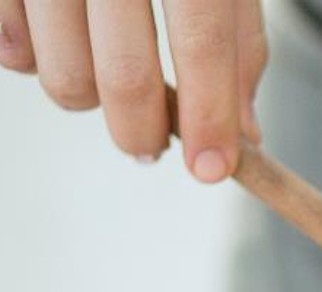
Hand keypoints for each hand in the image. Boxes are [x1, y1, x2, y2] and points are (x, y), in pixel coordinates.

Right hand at [0, 0, 264, 182]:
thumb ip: (236, 41)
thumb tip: (244, 133)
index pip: (202, 38)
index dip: (211, 115)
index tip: (213, 171)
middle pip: (124, 73)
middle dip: (144, 133)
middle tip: (152, 146)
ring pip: (62, 76)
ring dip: (89, 101)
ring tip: (104, 76)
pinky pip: (9, 51)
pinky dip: (35, 62)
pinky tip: (58, 38)